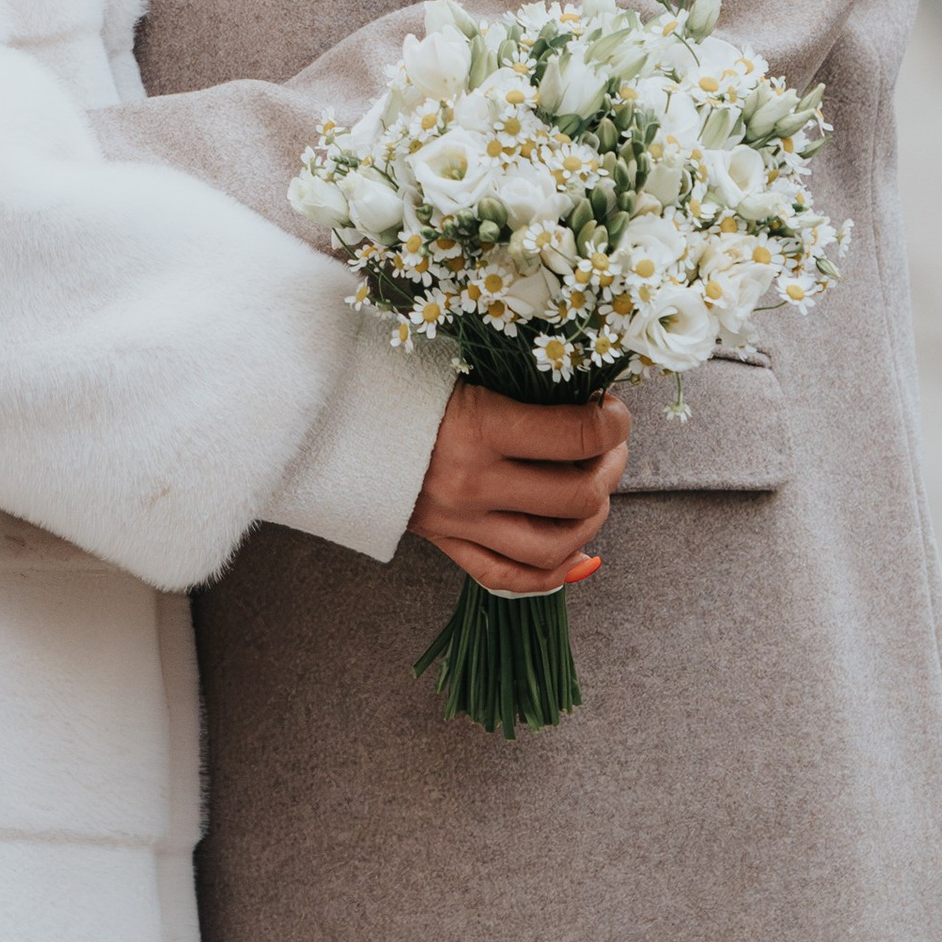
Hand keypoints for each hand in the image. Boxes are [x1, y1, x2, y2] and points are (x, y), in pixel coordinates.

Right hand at [407, 381, 629, 595]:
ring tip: (595, 491)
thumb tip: (580, 386)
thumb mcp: (458, 364)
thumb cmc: (398, 377)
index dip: (613, 422)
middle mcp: (475, 482)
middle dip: (610, 468)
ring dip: (591, 521)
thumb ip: (515, 380)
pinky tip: (579, 556)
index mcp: (479, 426)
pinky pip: (508, 577)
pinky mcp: (446, 543)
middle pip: (576, 496)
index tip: (612, 410)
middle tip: (609, 446)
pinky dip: (552, 575)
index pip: (578, 435)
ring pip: (553, 547)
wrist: (329, 416)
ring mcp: (461, 521)